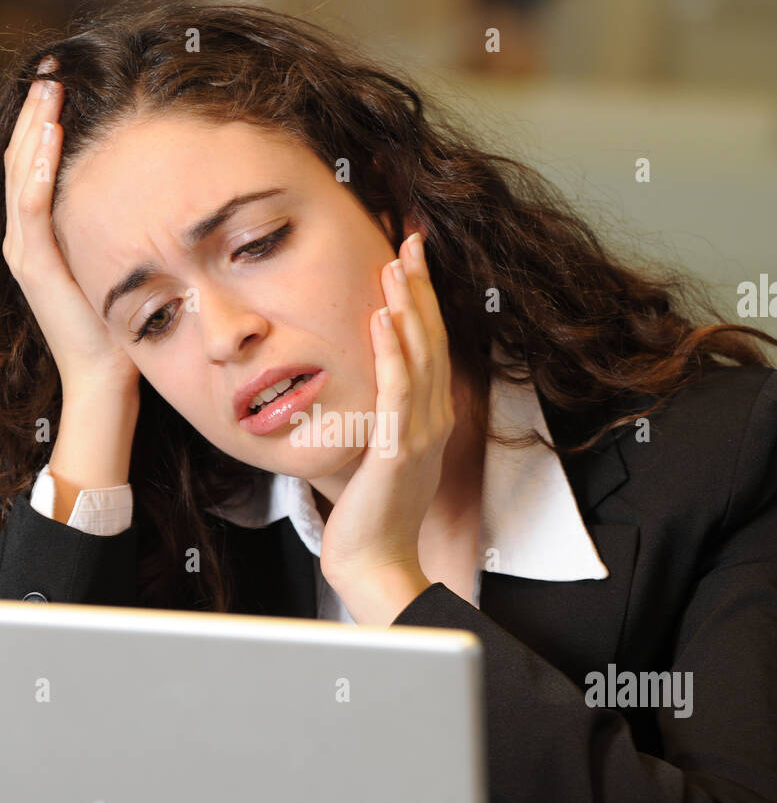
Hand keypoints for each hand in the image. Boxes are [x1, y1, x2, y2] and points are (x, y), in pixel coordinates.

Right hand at [1, 57, 141, 397]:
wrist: (105, 376)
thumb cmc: (117, 325)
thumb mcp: (113, 259)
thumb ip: (113, 224)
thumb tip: (142, 184)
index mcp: (39, 236)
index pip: (32, 166)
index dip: (40, 124)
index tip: (58, 84)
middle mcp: (23, 240)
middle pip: (20, 161)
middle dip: (33, 114)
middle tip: (48, 72)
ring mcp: (25, 253)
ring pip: (20, 176)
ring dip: (32, 130)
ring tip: (46, 92)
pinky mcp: (36, 267)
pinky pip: (32, 208)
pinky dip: (38, 171)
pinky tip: (48, 138)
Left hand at [319, 230, 454, 594]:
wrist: (375, 562)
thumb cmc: (371, 515)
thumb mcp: (381, 454)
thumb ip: (383, 418)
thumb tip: (368, 385)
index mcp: (430, 418)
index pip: (429, 346)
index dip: (421, 300)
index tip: (408, 261)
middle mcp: (434, 419)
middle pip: (431, 340)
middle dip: (420, 287)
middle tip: (410, 240)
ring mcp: (420, 433)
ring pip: (420, 356)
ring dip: (408, 306)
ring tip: (396, 265)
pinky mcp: (398, 449)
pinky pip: (398, 391)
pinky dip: (393, 352)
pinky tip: (382, 318)